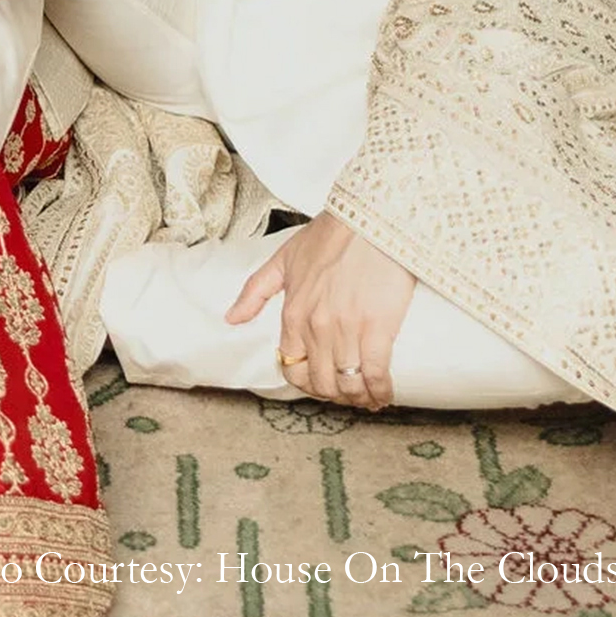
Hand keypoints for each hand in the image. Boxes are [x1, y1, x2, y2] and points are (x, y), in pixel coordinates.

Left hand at [226, 212, 415, 409]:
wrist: (370, 219)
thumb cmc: (331, 236)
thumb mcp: (284, 259)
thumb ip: (255, 290)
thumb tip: (231, 319)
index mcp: (293, 314)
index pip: (292, 368)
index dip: (307, 384)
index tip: (321, 383)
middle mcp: (316, 327)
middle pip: (321, 382)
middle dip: (334, 395)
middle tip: (348, 393)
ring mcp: (347, 330)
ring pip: (348, 385)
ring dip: (358, 398)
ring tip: (368, 396)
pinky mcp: (378, 328)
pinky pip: (375, 375)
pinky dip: (380, 391)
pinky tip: (384, 393)